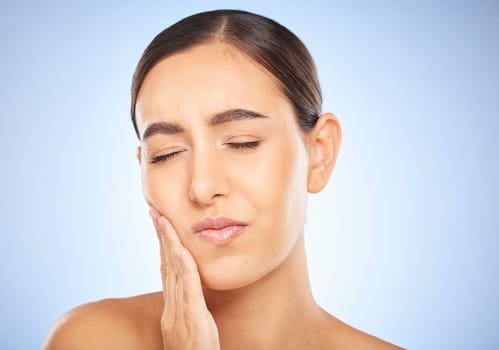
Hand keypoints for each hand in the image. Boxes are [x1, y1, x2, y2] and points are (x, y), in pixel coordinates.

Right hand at [149, 207, 220, 349]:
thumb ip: (187, 309)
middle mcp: (172, 310)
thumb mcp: (190, 331)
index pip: (166, 271)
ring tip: (164, 220)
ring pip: (173, 274)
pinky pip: (188, 292)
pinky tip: (182, 251)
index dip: (162, 246)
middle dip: (161, 237)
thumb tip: (187, 290)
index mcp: (172, 311)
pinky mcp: (194, 323)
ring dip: (169, 245)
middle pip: (165, 267)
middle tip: (155, 212)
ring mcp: (180, 316)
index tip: (159, 223)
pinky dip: (184, 270)